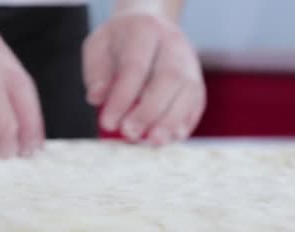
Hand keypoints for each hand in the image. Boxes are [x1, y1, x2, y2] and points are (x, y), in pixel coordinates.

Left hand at [83, 7, 205, 145]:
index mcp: (145, 30)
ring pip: (188, 92)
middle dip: (149, 111)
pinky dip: (185, 123)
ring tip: (153, 142)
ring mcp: (190, 63)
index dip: (122, 97)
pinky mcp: (198, 82)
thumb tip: (98, 99)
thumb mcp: (98, 47)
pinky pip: (197, 103)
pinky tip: (171, 137)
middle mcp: (173, 44)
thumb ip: (96, 73)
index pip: (136, 66)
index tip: (107, 122)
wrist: (148, 27)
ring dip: (171, 121)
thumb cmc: (119, 42)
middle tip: (129, 134)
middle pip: (169, 78)